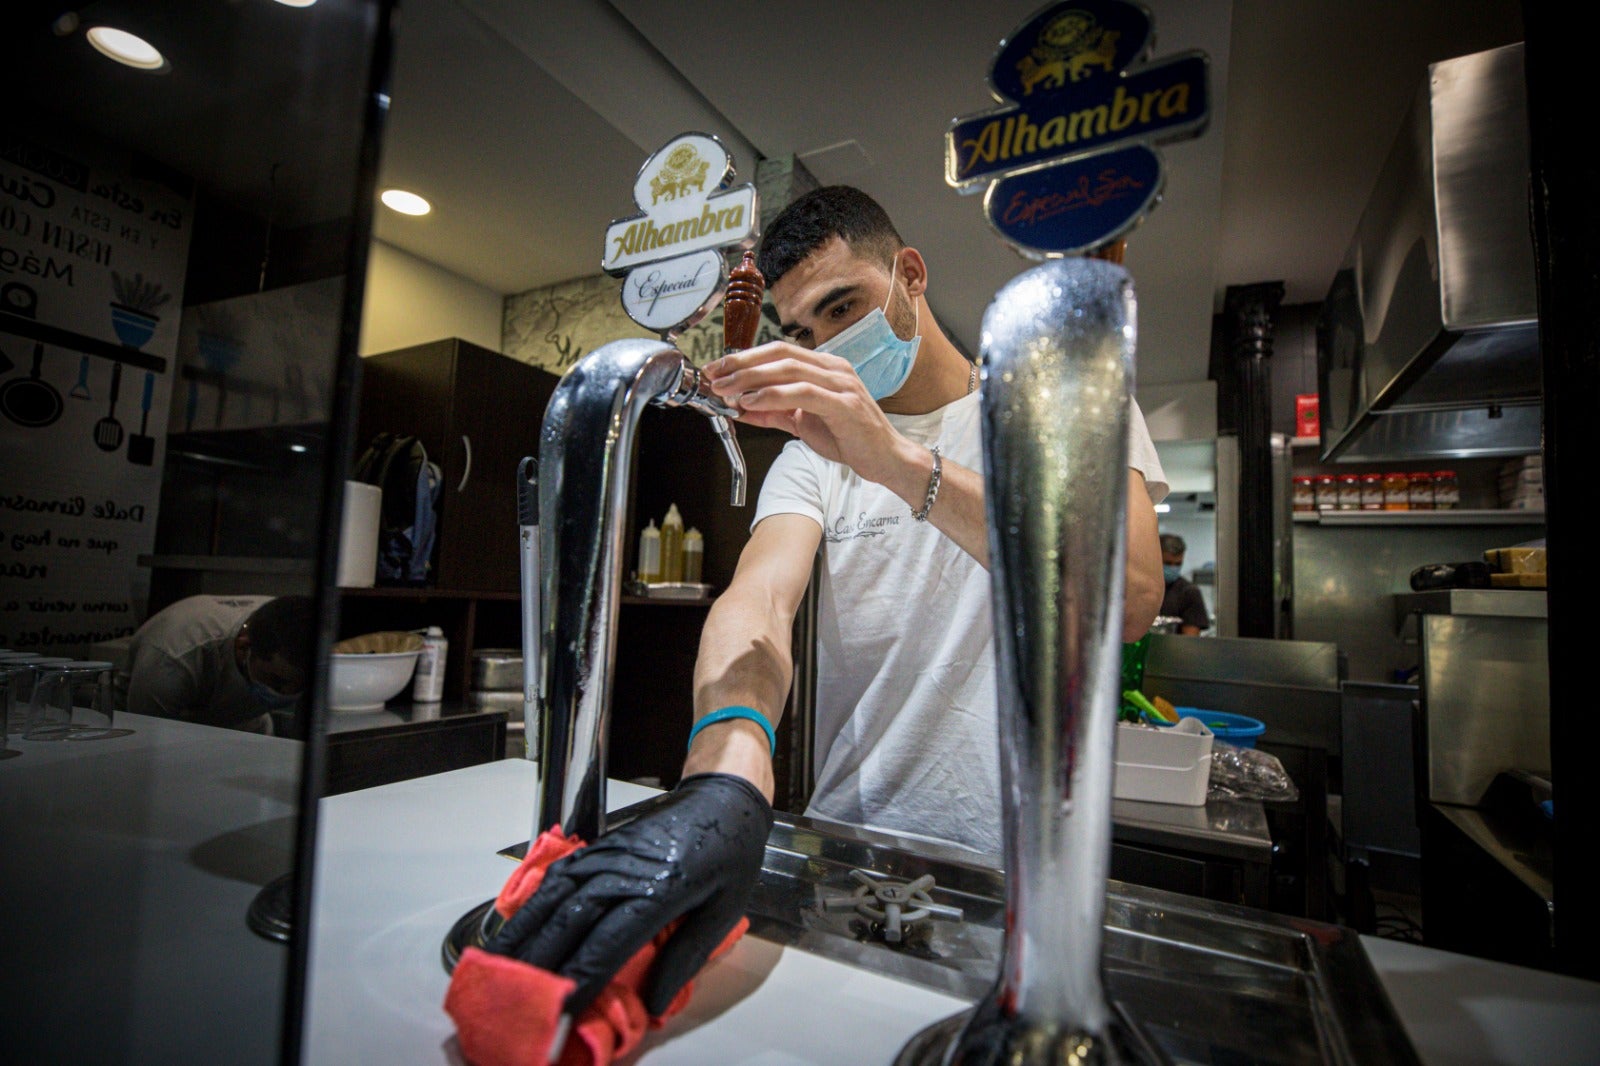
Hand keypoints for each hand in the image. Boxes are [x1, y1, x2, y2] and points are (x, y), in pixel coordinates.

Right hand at [483, 773, 771, 1016]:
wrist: (722, 797)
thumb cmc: (728, 852)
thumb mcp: (724, 909)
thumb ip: (685, 956)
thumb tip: (653, 1002)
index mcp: (661, 888)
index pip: (610, 941)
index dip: (582, 976)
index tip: (561, 1006)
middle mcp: (625, 870)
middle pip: (570, 921)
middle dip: (540, 963)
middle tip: (516, 996)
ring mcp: (606, 856)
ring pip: (553, 897)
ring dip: (524, 933)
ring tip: (499, 965)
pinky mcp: (597, 849)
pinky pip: (556, 879)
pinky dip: (531, 905)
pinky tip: (517, 927)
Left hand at [704, 342, 914, 486]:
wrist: (885, 459)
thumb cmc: (849, 438)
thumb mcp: (803, 423)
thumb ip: (773, 412)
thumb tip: (740, 407)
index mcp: (824, 367)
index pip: (778, 351)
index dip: (745, 357)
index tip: (718, 370)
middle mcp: (833, 368)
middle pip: (779, 353)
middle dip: (741, 363)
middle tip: (715, 375)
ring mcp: (841, 383)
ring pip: (788, 368)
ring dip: (751, 377)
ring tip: (727, 390)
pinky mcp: (845, 403)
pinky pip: (803, 393)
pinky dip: (773, 395)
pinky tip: (751, 401)